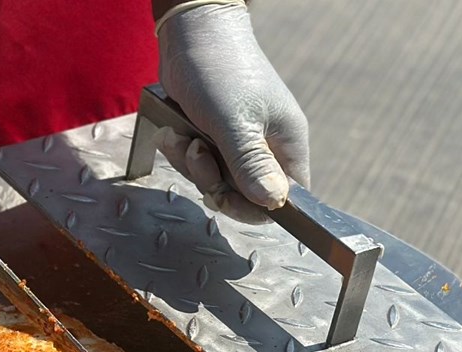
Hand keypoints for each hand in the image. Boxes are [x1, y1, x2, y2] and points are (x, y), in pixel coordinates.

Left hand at [156, 2, 309, 221]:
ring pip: (218, 181)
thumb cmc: (219, 71)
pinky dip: (183, 153)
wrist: (190, 34)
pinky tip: (174, 132)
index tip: (225, 196)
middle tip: (197, 156)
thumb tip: (273, 203)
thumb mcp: (234, 123)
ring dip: (192, 166)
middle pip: (246, 196)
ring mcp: (240, 143)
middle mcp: (267, 147)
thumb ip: (251, 165)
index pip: (285, 199)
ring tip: (182, 137)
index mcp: (287, 144)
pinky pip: (200, 164)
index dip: (255, 208)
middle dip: (214, 182)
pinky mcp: (215, 137)